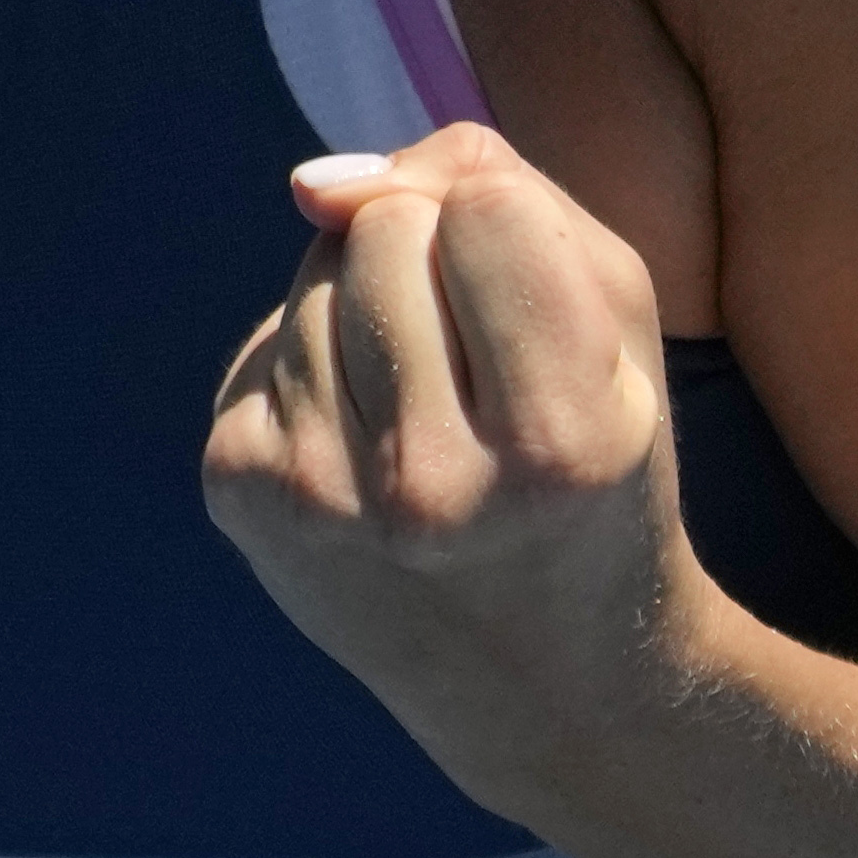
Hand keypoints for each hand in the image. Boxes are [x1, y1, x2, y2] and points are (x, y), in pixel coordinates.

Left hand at [202, 125, 696, 802]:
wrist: (549, 676)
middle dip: (427, 261)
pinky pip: (262, 345)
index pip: (483, 206)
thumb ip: (499, 192)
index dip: (506, 226)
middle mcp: (432, 484)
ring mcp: (322, 500)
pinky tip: (364, 451)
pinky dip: (312, 372)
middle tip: (479, 373)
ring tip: (427, 415)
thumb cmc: (595, 463)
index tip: (535, 310)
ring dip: (365, 313)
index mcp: (561, 439)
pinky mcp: (243, 495)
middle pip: (383, 227)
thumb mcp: (613, 322)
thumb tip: (315, 181)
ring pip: (313, 276)